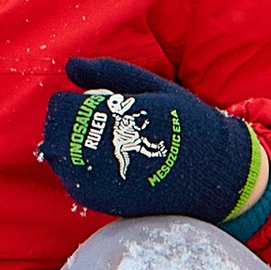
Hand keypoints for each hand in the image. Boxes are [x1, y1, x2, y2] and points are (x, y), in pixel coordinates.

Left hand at [42, 58, 270, 235]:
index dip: (68, 103)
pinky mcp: (108, 203)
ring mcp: (104, 181)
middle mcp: (103, 151)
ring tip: (98, 143)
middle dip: (64, 127)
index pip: (60, 108)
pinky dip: (79, 172)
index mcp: (115, 116)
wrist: (217, 174)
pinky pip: (74, 185)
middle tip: (89, 124)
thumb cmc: (186, 122)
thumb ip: (109, 72)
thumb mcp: (154, 87)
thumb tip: (70, 66)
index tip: (87, 104)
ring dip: (69, 150)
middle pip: (53, 137)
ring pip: (60, 162)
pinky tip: (103, 164)